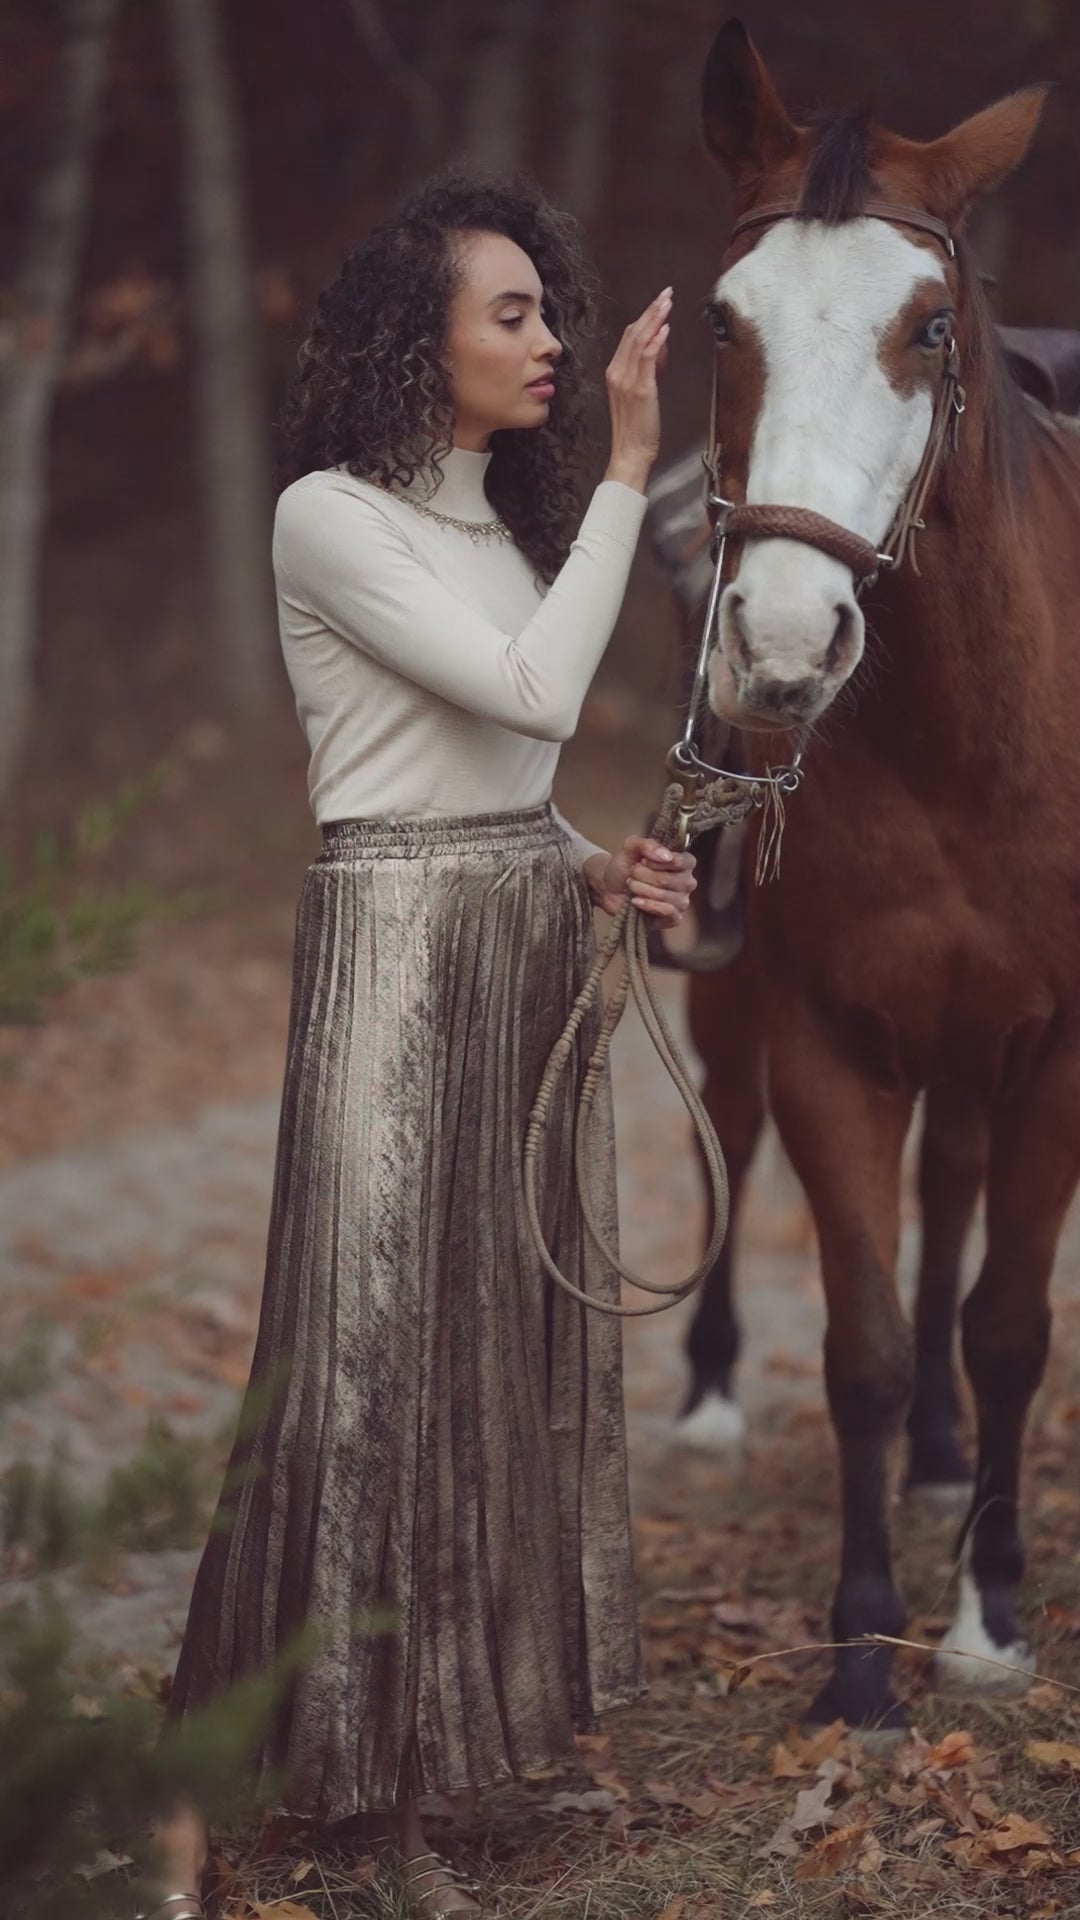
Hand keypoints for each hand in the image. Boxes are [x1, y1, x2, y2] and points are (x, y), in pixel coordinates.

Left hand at [584, 836, 696, 919]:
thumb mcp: (631, 847)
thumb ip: (648, 844)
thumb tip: (666, 856)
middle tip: (632, 874)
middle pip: (668, 880)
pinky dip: (649, 905)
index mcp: (684, 862)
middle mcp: (687, 882)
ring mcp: (682, 901)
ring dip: (641, 889)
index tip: (643, 861)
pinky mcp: (673, 918)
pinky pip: (668, 912)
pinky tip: (635, 901)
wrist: (610, 888)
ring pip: (665, 896)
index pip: (683, 862)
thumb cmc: (624, 867)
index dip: (658, 862)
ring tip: (632, 886)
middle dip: (643, 876)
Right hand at [603, 288, 671, 493]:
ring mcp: (627, 381)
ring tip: (667, 302)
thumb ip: (647, 370)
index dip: (644, 317)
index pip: (628, 337)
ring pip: (639, 341)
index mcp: (615, 372)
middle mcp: (617, 373)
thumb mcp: (640, 393)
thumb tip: (660, 347)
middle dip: (651, 311)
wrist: (631, 452)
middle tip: (666, 293)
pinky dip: (656, 341)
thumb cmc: (638, 428)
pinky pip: (647, 359)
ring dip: (655, 319)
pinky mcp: (641, 390)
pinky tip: (665, 328)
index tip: (658, 302)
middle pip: (633, 333)